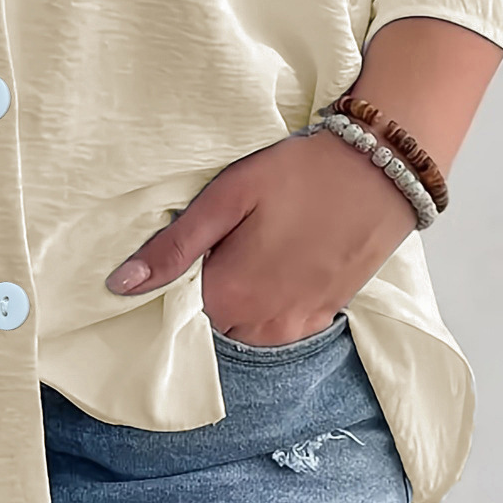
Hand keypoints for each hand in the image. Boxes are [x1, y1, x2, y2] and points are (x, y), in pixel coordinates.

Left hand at [104, 128, 419, 344]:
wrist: (382, 169)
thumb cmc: (302, 174)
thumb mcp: (228, 197)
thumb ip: (174, 246)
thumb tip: (120, 285)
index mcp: (233, 295)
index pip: (175, 317)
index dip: (167, 288)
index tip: (172, 259)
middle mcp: (265, 323)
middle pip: (210, 327)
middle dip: (203, 295)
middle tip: (212, 246)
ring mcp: (299, 324)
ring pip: (244, 332)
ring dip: (235, 303)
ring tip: (243, 253)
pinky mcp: (325, 315)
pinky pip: (279, 329)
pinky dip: (266, 308)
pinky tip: (272, 266)